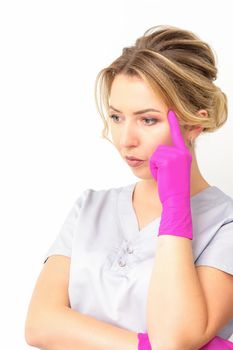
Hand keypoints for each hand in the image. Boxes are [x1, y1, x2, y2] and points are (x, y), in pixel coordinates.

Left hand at [149, 109, 192, 238]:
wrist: (176, 199)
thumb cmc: (172, 186)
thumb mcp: (174, 169)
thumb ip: (171, 157)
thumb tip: (161, 150)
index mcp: (184, 153)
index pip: (178, 135)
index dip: (174, 122)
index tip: (170, 110)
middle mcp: (183, 152)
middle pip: (160, 145)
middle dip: (157, 160)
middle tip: (165, 173)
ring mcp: (176, 156)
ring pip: (155, 152)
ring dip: (155, 165)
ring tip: (163, 175)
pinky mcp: (168, 161)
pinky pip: (153, 159)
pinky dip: (153, 169)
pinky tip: (161, 176)